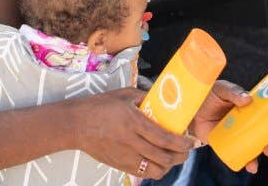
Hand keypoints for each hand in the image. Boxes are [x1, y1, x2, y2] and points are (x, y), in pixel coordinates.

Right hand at [70, 88, 196, 179]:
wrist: (75, 125)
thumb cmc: (99, 106)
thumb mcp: (124, 95)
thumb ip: (144, 98)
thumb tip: (162, 99)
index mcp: (134, 123)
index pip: (165, 139)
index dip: (183, 143)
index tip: (192, 141)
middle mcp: (132, 142)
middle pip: (164, 157)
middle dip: (181, 156)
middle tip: (187, 149)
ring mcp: (125, 156)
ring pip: (155, 170)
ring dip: (169, 165)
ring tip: (173, 156)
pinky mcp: (119, 165)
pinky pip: (143, 173)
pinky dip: (154, 170)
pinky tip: (158, 161)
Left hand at [189, 80, 267, 173]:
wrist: (190, 114)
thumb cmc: (208, 98)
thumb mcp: (221, 90)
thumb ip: (233, 92)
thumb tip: (248, 99)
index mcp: (258, 104)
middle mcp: (257, 120)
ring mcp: (248, 134)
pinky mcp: (237, 146)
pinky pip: (249, 157)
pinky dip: (253, 162)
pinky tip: (253, 165)